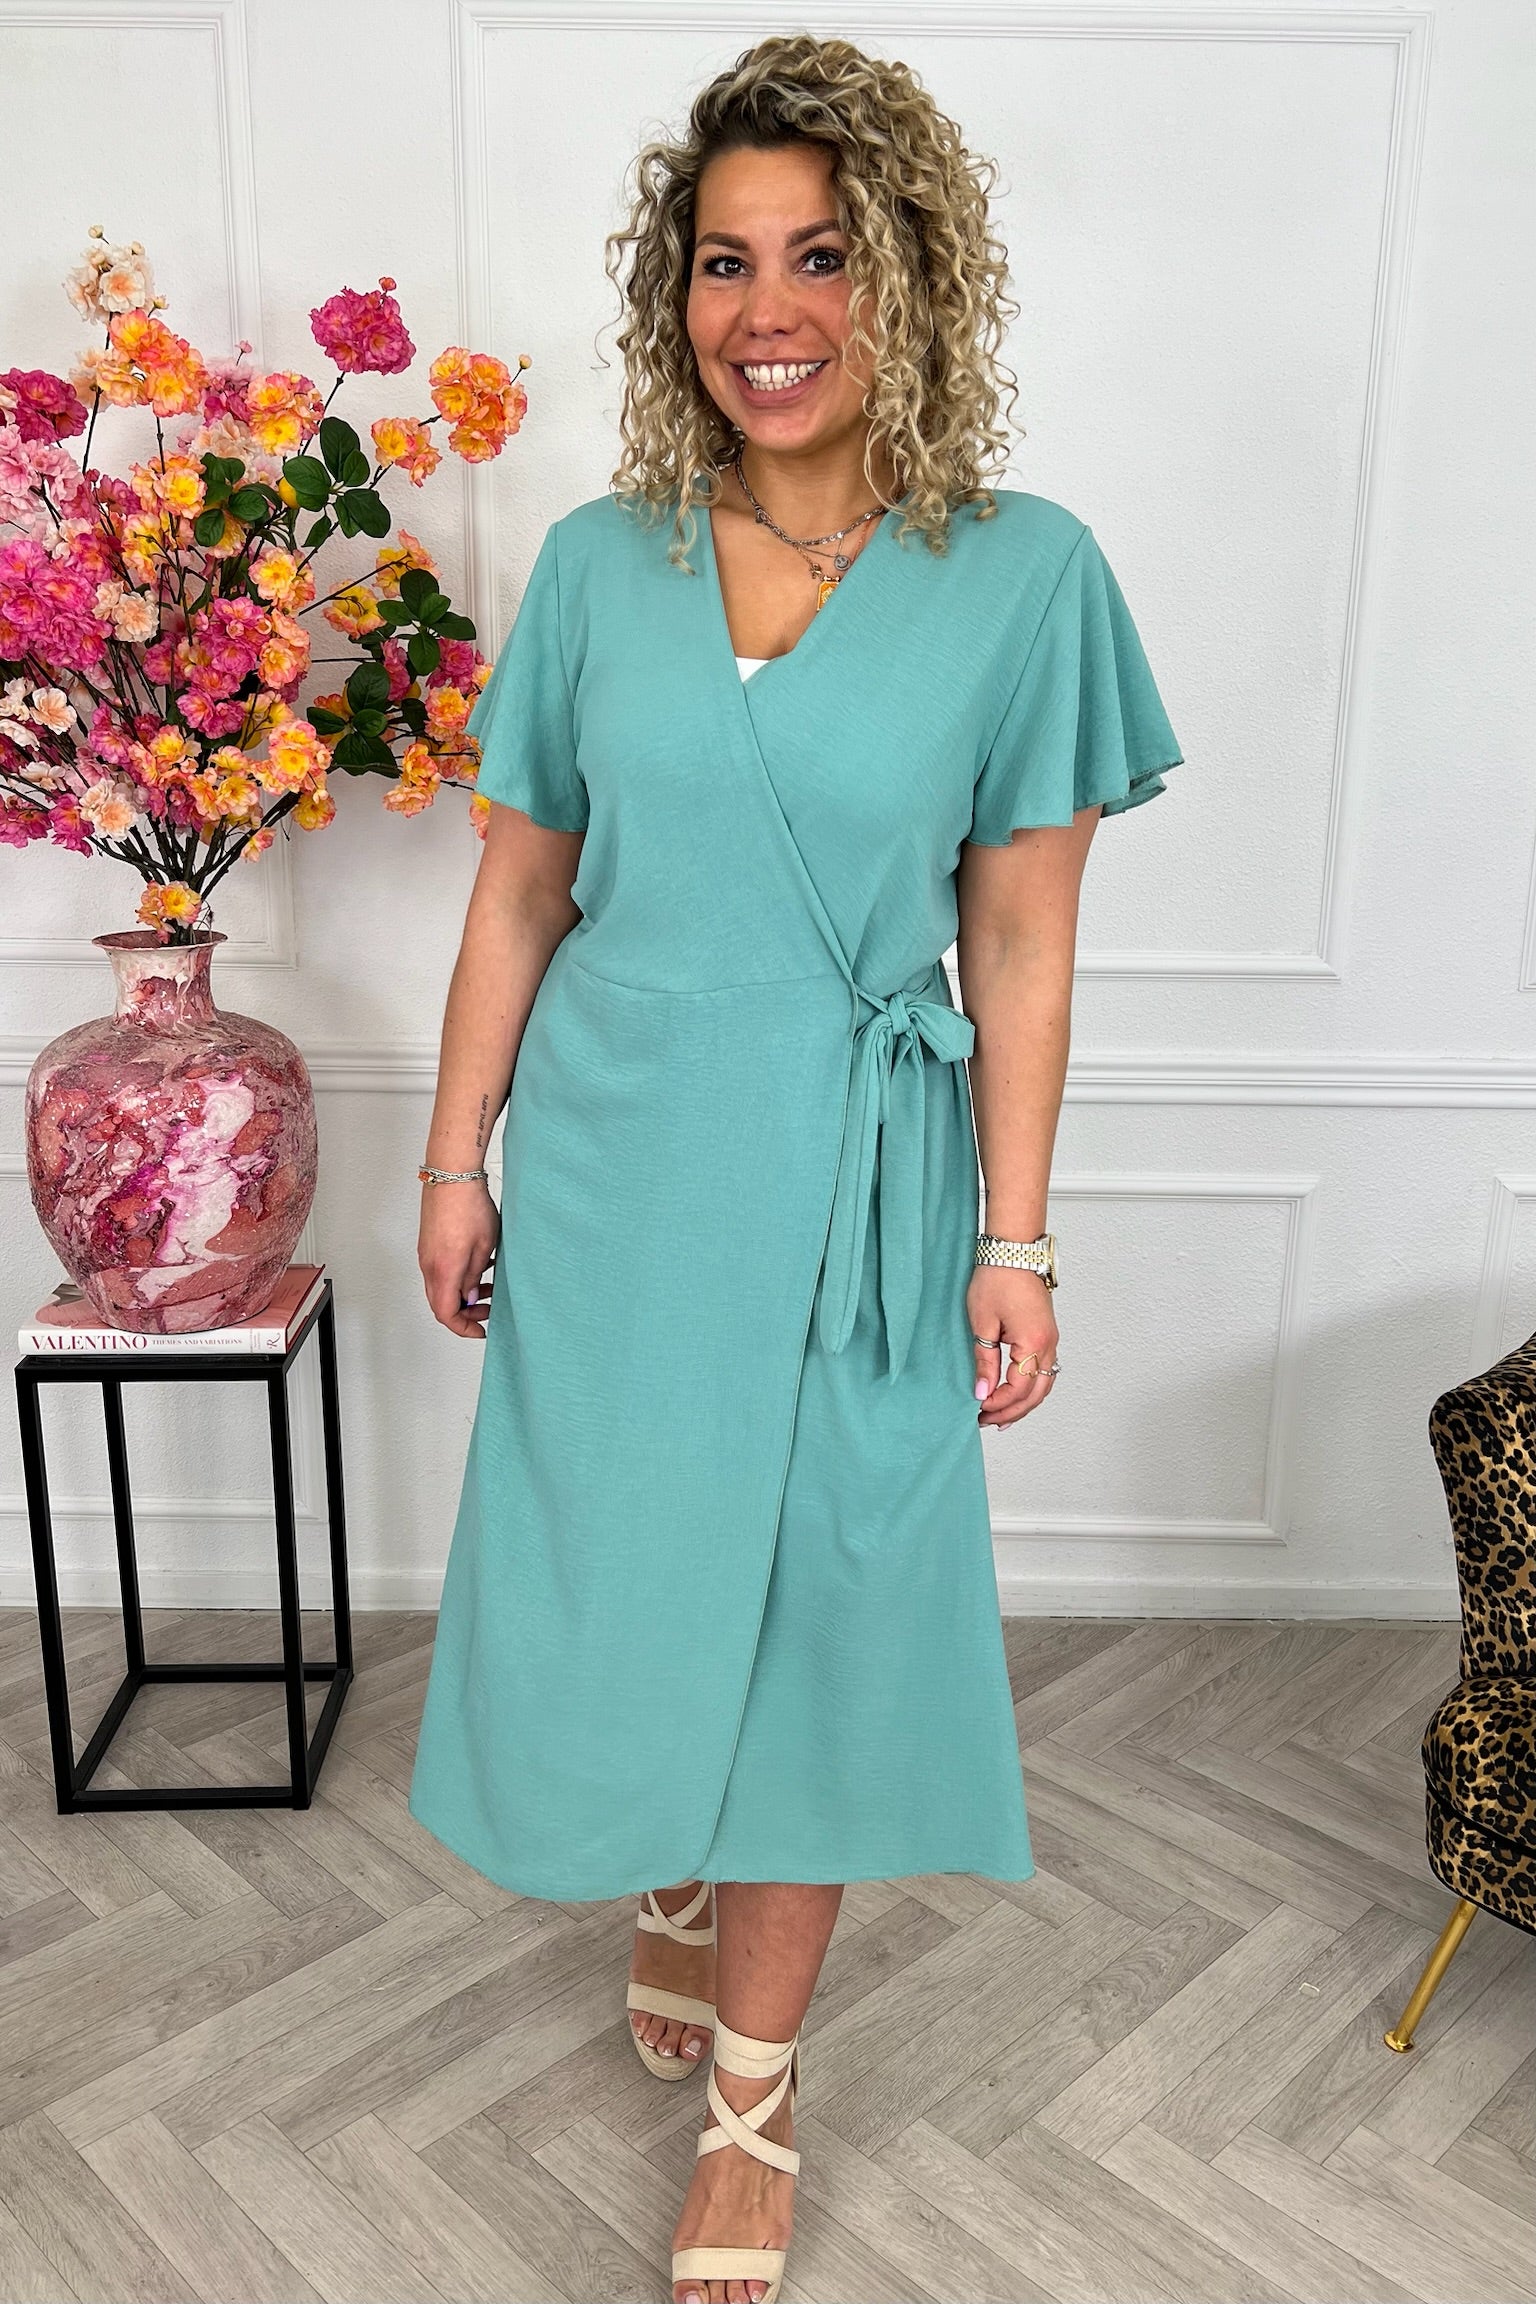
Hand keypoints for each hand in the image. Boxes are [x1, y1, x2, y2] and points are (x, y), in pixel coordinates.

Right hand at [419, 1179, 499, 1339]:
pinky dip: (458, 1276)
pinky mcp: (429, 1243)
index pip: (447, 1313)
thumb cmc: (469, 1205)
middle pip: (441, 1303)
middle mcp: (429, 1265)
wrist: (452, 1175)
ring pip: (441, 1286)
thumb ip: (475, 1276)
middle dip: (465, 1312)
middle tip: (487, 1309)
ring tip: (488, 1286)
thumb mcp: (485, 1247)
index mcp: (443, 1270)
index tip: (481, 1330)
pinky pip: (440, 1270)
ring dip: (463, 1292)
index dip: (464, 1328)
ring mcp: (426, 1253)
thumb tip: (469, 1296)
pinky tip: (479, 1265)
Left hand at [967, 1267, 1058, 1427]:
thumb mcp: (982, 1323)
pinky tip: (1016, 1394)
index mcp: (1033, 1343)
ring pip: (1044, 1385)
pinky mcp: (1047, 1335)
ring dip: (1024, 1404)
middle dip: (1012, 1412)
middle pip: (1035, 1394)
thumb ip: (984, 1362)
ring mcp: (1051, 1340)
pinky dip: (1031, 1389)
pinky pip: (1045, 1371)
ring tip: (1001, 1417)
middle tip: (987, 1422)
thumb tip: (982, 1393)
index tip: (977, 1409)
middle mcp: (1049, 1345)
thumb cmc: (996, 1279)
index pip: (1018, 1389)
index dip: (997, 1404)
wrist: (1013, 1251)